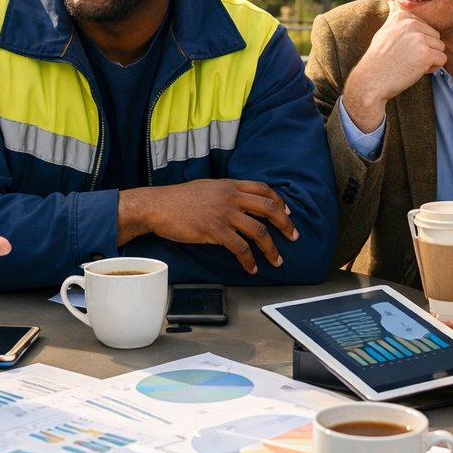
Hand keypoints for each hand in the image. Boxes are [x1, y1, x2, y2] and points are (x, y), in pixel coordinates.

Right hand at [119, 179, 295, 274]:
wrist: (159, 206)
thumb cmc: (179, 199)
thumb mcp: (207, 187)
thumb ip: (225, 193)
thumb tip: (238, 202)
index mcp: (230, 185)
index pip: (264, 189)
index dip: (279, 201)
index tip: (287, 213)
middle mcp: (231, 197)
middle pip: (269, 209)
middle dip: (286, 224)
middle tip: (294, 236)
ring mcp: (224, 214)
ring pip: (258, 231)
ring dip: (271, 248)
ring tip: (277, 259)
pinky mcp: (215, 231)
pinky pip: (240, 248)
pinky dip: (249, 260)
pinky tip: (252, 267)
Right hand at [340, 3, 445, 132]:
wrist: (371, 80)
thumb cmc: (379, 58)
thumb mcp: (384, 31)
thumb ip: (393, 16)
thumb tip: (393, 2)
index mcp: (403, 16)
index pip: (426, 27)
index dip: (417, 42)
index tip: (401, 49)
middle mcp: (411, 23)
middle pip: (436, 37)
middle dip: (426, 50)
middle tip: (406, 58)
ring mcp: (419, 38)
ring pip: (440, 48)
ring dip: (430, 59)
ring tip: (411, 64)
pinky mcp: (425, 53)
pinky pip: (442, 59)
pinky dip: (432, 68)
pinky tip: (416, 70)